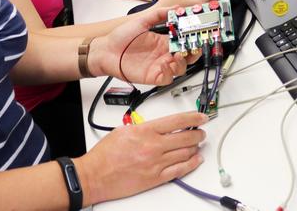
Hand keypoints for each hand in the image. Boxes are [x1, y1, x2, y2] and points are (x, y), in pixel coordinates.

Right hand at [75, 111, 208, 204]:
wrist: (95, 175)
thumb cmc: (105, 154)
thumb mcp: (123, 130)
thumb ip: (142, 127)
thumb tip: (155, 126)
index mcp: (145, 131)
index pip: (177, 121)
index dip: (193, 118)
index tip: (200, 117)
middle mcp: (153, 146)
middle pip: (185, 137)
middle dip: (197, 133)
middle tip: (201, 131)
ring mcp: (156, 163)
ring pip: (185, 153)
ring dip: (195, 147)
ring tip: (198, 144)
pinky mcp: (156, 178)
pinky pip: (180, 170)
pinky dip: (191, 164)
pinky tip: (196, 160)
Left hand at [90, 7, 200, 84]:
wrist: (105, 50)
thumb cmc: (120, 37)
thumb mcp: (141, 21)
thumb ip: (158, 14)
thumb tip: (175, 8)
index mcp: (163, 41)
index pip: (183, 41)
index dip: (191, 38)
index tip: (196, 33)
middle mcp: (163, 53)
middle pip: (187, 57)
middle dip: (193, 52)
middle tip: (192, 46)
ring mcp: (159, 65)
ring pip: (180, 69)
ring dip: (182, 63)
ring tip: (176, 55)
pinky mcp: (152, 76)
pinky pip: (167, 78)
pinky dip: (169, 72)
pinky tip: (164, 63)